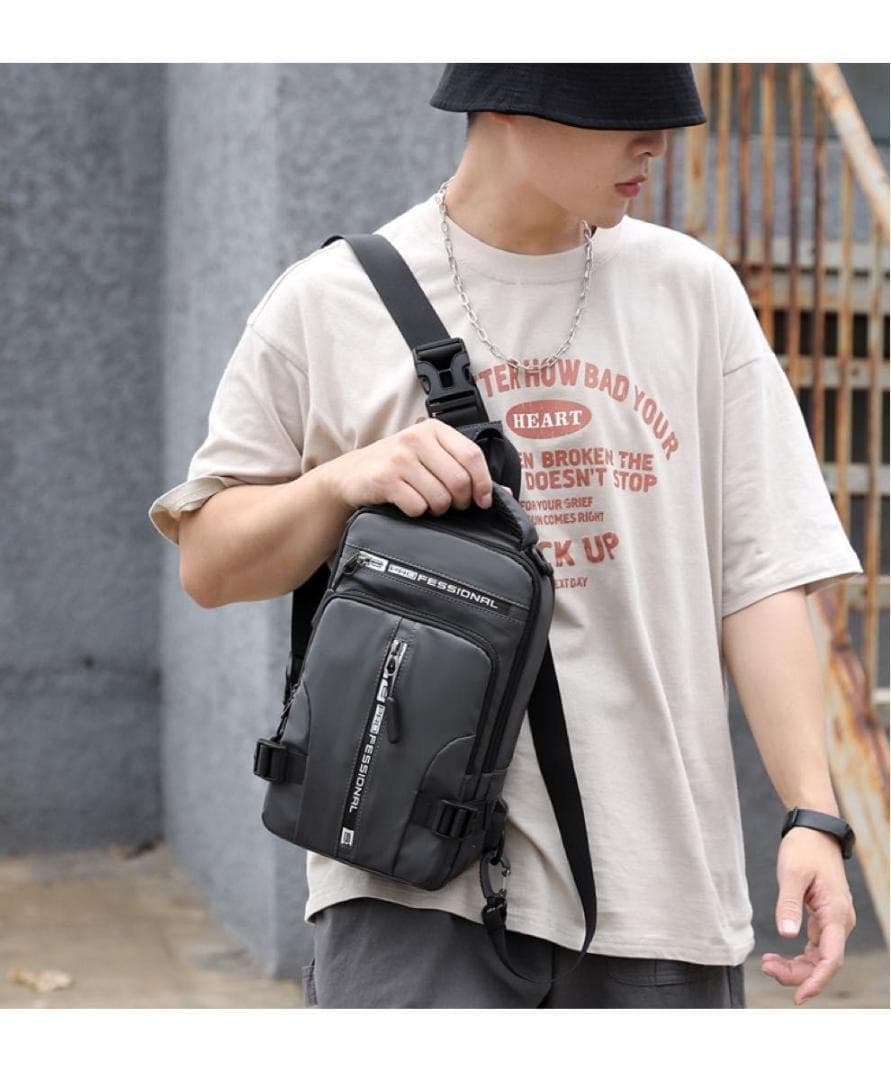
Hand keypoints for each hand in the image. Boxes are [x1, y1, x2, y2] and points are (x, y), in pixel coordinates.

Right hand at [326, 417, 493, 516]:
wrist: (350, 476)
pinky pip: (417, 506)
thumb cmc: (396, 468)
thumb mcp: (429, 458)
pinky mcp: (385, 479)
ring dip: (438, 509)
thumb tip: (504, 494)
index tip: (483, 500)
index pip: (472, 455)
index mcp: (434, 429)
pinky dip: (417, 513)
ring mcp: (399, 458)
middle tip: (451, 505)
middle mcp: (416, 438)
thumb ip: (463, 469)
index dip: (483, 483)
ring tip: (426, 503)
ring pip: (440, 497)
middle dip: (460, 501)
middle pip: (459, 480)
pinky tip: (408, 504)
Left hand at [760, 825, 855, 1005]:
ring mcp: (833, 921)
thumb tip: (786, 934)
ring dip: (795, 967)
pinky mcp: (824, 919)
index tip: (799, 995)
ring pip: (818, 957)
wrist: (814, 831)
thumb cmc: (805, 849)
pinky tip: (777, 957)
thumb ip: (789, 904)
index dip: (816, 980)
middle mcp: (840, 921)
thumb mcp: (792, 874)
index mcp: (836, 913)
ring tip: (767, 964)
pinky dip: (798, 956)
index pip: (831, 958)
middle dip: (797, 974)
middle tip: (767, 968)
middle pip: (824, 963)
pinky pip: (815, 947)